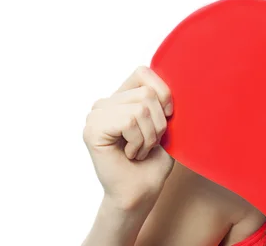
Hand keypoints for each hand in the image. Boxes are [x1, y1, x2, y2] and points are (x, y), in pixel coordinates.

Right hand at [83, 66, 174, 210]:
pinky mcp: (92, 129)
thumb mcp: (164, 123)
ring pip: (140, 108)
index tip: (166, 117)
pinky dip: (138, 141)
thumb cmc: (153, 161)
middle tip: (148, 144)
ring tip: (139, 150)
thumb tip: (173, 79)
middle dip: (158, 123)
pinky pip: (129, 121)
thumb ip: (161, 99)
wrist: (141, 192)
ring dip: (149, 136)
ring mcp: (96, 115)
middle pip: (147, 93)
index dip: (163, 93)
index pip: (144, 72)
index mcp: (121, 97)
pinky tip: (130, 154)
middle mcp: (105, 102)